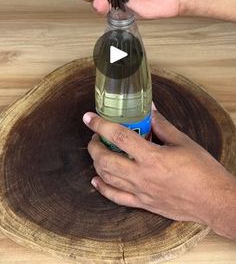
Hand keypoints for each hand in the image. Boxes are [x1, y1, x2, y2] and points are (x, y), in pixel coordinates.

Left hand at [83, 109, 235, 238]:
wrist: (214, 201)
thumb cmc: (203, 171)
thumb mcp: (183, 142)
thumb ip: (162, 125)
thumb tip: (149, 109)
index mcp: (152, 157)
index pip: (118, 137)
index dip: (100, 125)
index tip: (89, 117)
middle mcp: (142, 176)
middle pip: (106, 160)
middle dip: (94, 146)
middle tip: (95, 136)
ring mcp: (141, 192)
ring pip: (107, 178)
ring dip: (97, 163)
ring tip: (98, 152)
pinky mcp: (144, 204)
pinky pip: (116, 197)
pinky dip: (103, 188)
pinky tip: (97, 180)